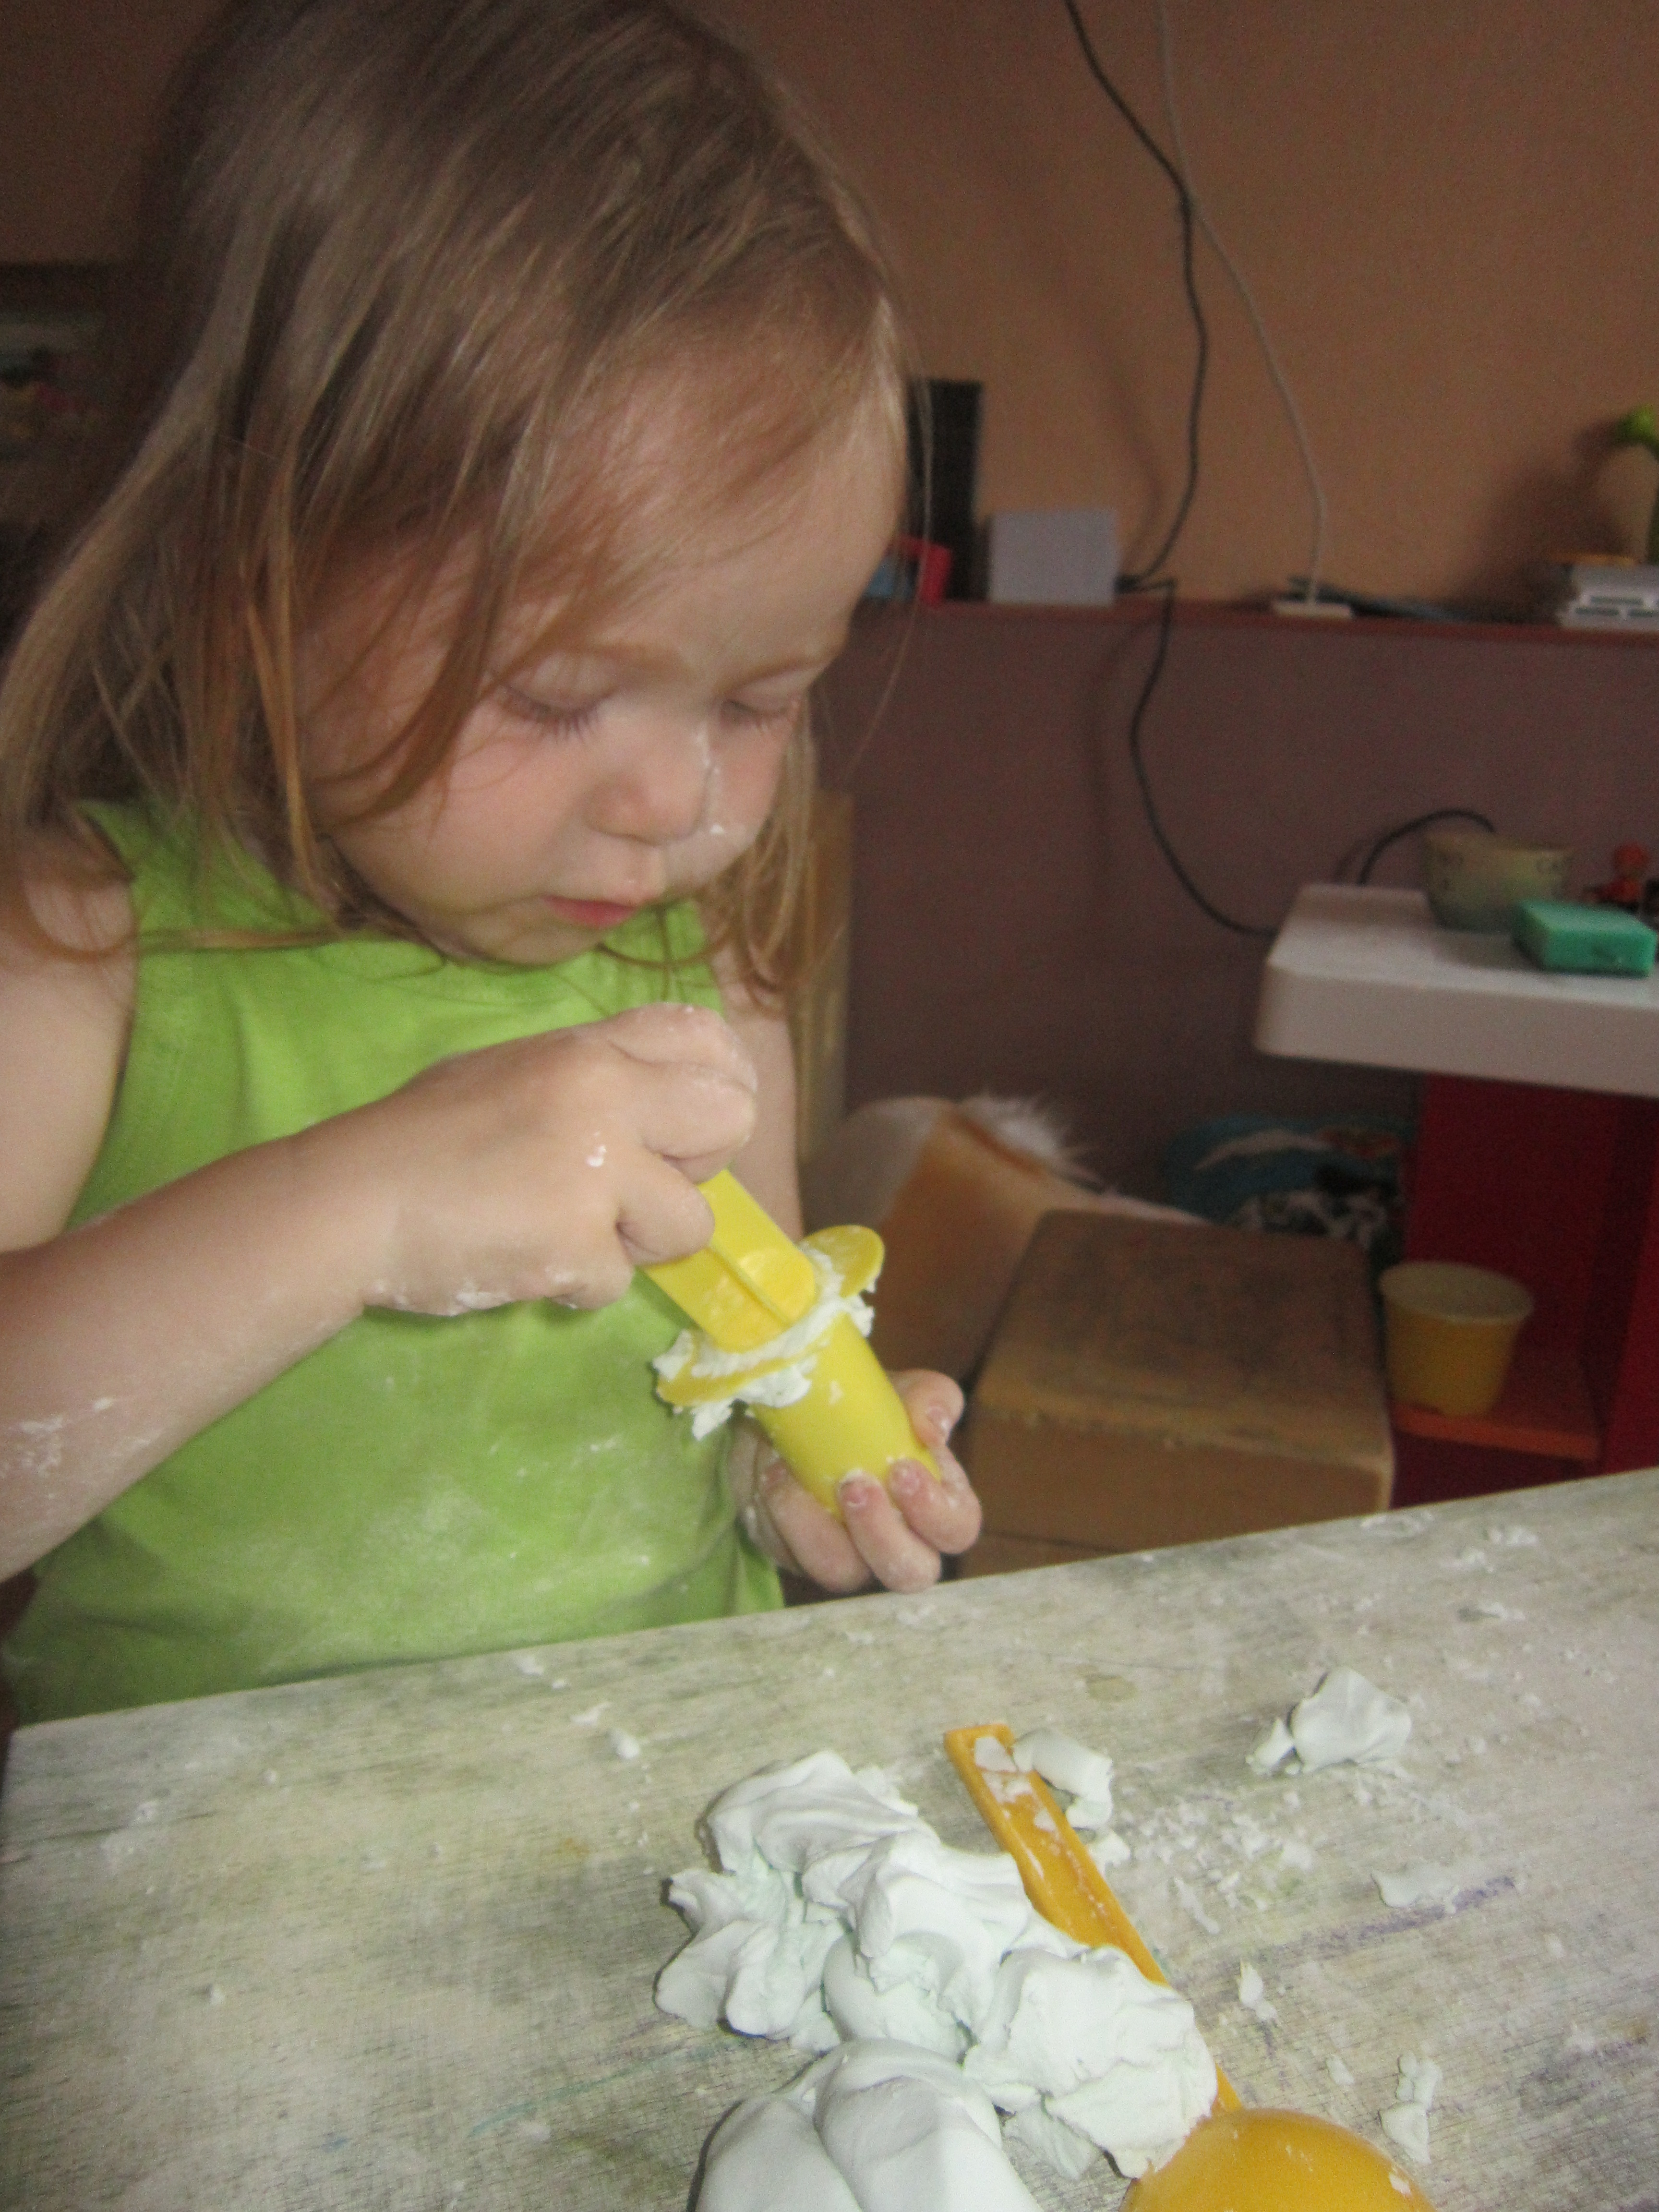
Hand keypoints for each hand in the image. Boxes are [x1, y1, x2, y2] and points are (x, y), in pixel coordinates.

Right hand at [314, 1002, 757, 1315]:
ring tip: (569, 1229)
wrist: (352, 1204)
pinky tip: (526, 1258)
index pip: (706, 1038)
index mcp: (589, 1050)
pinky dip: (578, 1285)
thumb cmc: (423, 1137)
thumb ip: (594, 1080)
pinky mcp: (576, 1245)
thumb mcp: (514, 1071)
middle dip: (700, 1167)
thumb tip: (664, 1110)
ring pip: (691, 1222)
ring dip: (638, 1243)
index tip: (699, 1124)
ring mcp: (595, 1173)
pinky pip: (619, 1282)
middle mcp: (605, 1097)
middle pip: (732, 1120)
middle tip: (642, 1188)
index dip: (723, 1083)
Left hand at [730, 1371, 980, 1594]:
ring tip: (793, 1480)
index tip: (903, 1470)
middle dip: (882, 1535)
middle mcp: (897, 1542)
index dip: (935, 1512)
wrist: (799, 1411)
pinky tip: (770, 1474)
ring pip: (841, 1572)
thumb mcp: (902, 1392)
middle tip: (854, 1485)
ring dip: (816, 1530)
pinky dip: (776, 1513)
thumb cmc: (867, 1409)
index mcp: (934, 1504)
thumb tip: (932, 1429)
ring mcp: (847, 1556)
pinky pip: (787, 1553)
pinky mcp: (797, 1555)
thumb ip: (930, 1400)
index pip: (956, 1529)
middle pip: (909, 1573)